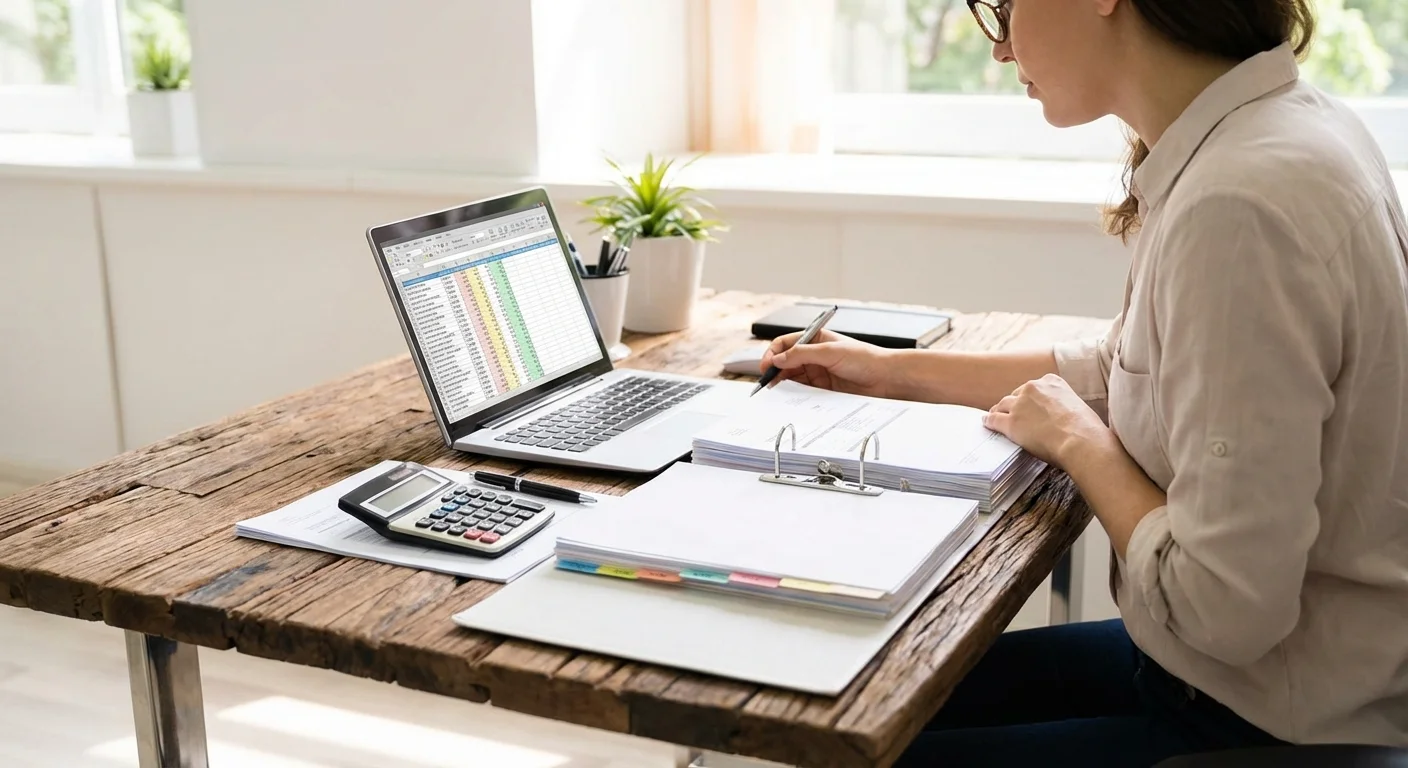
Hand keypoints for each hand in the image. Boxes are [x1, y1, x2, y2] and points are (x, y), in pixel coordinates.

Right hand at [759, 329, 895, 397]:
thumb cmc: (866, 359)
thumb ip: (802, 354)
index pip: (785, 343)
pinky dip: (793, 394)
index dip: (773, 353)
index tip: (767, 365)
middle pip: (785, 361)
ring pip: (791, 377)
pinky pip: (802, 391)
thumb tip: (778, 358)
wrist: (886, 379)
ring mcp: (817, 372)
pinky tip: (789, 397)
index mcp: (815, 339)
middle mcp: (814, 355)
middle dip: (774, 370)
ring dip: (782, 383)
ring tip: (776, 390)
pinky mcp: (822, 389)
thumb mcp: (831, 352)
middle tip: (767, 381)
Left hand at [983, 374, 1110, 465]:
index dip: (1028, 398)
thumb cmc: (1087, 429)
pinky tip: (986, 423)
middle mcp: (1033, 388)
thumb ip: (1063, 405)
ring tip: (994, 416)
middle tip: (1011, 413)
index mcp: (1051, 381)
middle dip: (1014, 404)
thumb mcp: (1077, 406)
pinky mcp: (1011, 422)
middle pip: (1016, 395)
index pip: (1033, 388)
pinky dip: (989, 421)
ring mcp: (1020, 404)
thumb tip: (1061, 417)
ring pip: (1002, 405)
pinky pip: (994, 419)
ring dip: (999, 411)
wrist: (1081, 440)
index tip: (1027, 405)